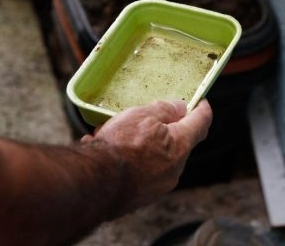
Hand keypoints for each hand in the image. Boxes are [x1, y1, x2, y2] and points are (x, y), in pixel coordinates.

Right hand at [81, 99, 211, 212]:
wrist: (97, 182)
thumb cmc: (120, 146)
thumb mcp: (142, 115)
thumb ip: (164, 110)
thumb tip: (179, 107)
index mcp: (180, 145)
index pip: (201, 123)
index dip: (202, 109)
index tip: (201, 102)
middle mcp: (175, 168)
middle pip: (177, 141)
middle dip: (164, 127)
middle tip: (146, 116)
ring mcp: (159, 185)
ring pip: (156, 156)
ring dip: (143, 143)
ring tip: (117, 134)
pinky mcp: (143, 195)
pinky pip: (142, 170)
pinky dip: (132, 159)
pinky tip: (111, 151)